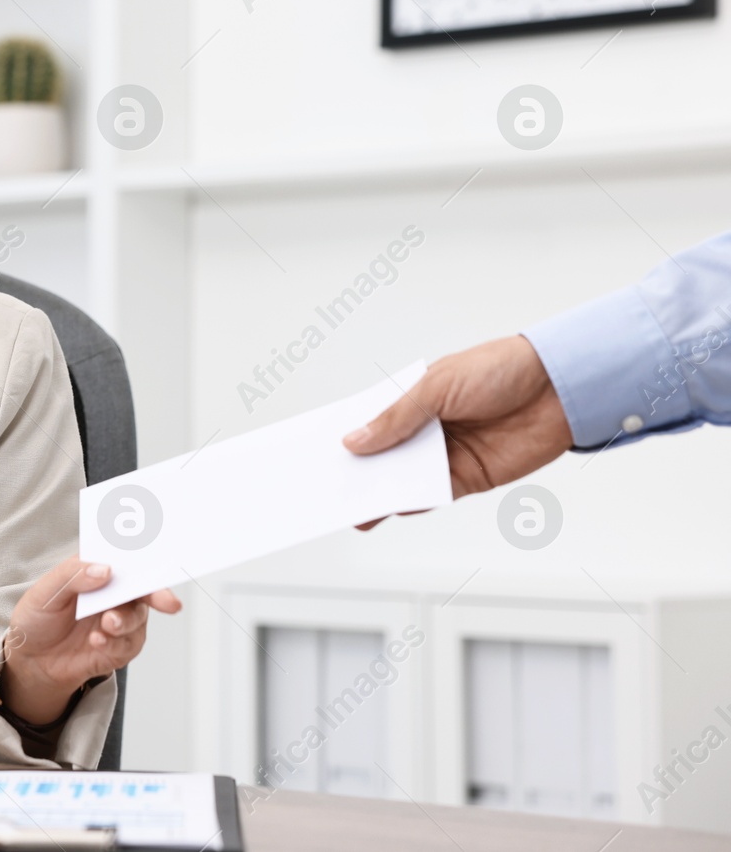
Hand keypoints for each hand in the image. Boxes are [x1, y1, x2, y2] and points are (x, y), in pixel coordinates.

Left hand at [0, 557, 181, 724]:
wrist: (31, 661)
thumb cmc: (37, 619)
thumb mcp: (45, 592)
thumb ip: (73, 576)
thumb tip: (105, 569)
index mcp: (96, 570)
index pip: (124, 556)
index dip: (141, 555)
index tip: (154, 559)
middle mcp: (113, 593)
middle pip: (143, 586)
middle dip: (158, 592)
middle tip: (166, 601)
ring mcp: (119, 619)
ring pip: (139, 616)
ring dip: (127, 620)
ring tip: (108, 623)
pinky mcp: (119, 647)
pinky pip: (129, 643)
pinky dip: (116, 642)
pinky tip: (98, 641)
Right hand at [342, 335, 573, 527]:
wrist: (560, 388)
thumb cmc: (501, 369)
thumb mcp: (437, 386)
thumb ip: (396, 419)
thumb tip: (355, 442)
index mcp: (412, 400)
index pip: (369, 422)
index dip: (344, 438)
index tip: (316, 454)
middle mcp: (425, 429)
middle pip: (381, 456)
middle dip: (355, 470)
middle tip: (326, 487)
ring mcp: (445, 455)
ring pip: (402, 479)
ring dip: (378, 491)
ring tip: (350, 503)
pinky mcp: (468, 478)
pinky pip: (431, 495)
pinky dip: (410, 502)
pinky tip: (390, 506)